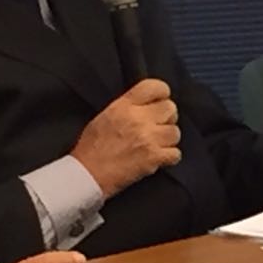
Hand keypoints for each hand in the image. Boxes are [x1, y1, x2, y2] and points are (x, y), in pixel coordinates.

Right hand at [71, 79, 181, 196]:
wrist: (86, 175)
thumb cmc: (91, 148)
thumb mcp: (106, 116)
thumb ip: (128, 106)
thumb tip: (149, 105)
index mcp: (124, 106)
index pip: (154, 87)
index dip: (162, 93)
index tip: (160, 101)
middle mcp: (138, 119)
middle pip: (170, 108)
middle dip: (167, 117)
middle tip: (158, 126)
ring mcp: (148, 138)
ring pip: (175, 132)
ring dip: (168, 139)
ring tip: (156, 145)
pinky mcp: (153, 158)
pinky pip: (176, 153)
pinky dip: (169, 157)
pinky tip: (158, 158)